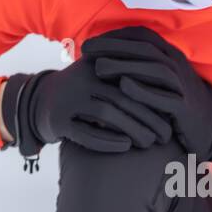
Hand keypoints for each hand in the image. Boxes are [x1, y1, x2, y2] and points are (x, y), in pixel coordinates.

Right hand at [2, 57, 175, 162]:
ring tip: (149, 143)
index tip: (172, 114)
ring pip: (106, 114)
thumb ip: (130, 76)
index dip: (154, 98)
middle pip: (123, 97)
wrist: (39, 102)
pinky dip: (107, 141)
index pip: (132, 79)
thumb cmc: (84, 92)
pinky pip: (85, 132)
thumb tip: (172, 88)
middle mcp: (82, 78)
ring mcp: (68, 98)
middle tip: (165, 135)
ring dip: (132, 129)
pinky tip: (125, 147)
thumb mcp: (103, 77)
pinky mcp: (57, 120)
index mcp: (97, 64)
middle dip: (148, 118)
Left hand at [82, 26, 211, 162]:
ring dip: (124, 65)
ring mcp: (181, 86)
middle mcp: (176, 66)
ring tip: (98, 68)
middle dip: (112, 46)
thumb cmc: (177, 102)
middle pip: (144, 49)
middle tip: (86, 49)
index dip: (115, 35)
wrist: (211, 126)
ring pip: (153, 69)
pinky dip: (143, 90)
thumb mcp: (162, 79)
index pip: (141, 36)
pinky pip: (163, 97)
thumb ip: (141, 66)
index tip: (91, 42)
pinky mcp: (183, 108)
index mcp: (170, 55)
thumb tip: (106, 58)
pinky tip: (123, 87)